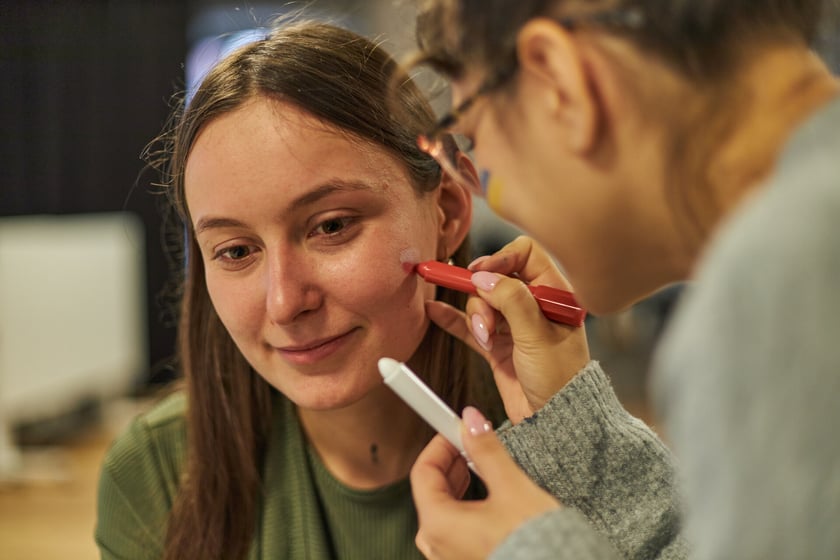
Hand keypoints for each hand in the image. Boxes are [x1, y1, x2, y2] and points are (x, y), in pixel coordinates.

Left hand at [411, 406, 559, 559]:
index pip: (423, 471)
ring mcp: (449, 556)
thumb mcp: (512, 489)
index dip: (440, 444)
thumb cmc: (535, 545)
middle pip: (431, 489)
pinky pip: (455, 526)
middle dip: (452, 461)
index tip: (456, 430)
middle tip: (472, 444)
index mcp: (438, 525)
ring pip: (444, 508)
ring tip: (482, 467)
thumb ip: (487, 451)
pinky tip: (486, 495)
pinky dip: (466, 505)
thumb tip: (472, 421)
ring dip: (460, 482)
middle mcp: (437, 544)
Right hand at [427, 236, 589, 422]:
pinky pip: (470, 326)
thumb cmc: (561, 380)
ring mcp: (515, 325)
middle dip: (484, 296)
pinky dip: (453, 318)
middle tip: (486, 319)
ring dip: (476, 317)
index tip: (482, 274)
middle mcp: (535, 306)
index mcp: (555, 295)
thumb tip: (484, 276)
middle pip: (497, 279)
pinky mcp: (498, 345)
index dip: (501, 260)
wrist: (554, 422)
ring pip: (482, 302)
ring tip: (485, 337)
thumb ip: (512, 300)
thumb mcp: (538, 335)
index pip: (526, 255)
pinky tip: (436, 311)